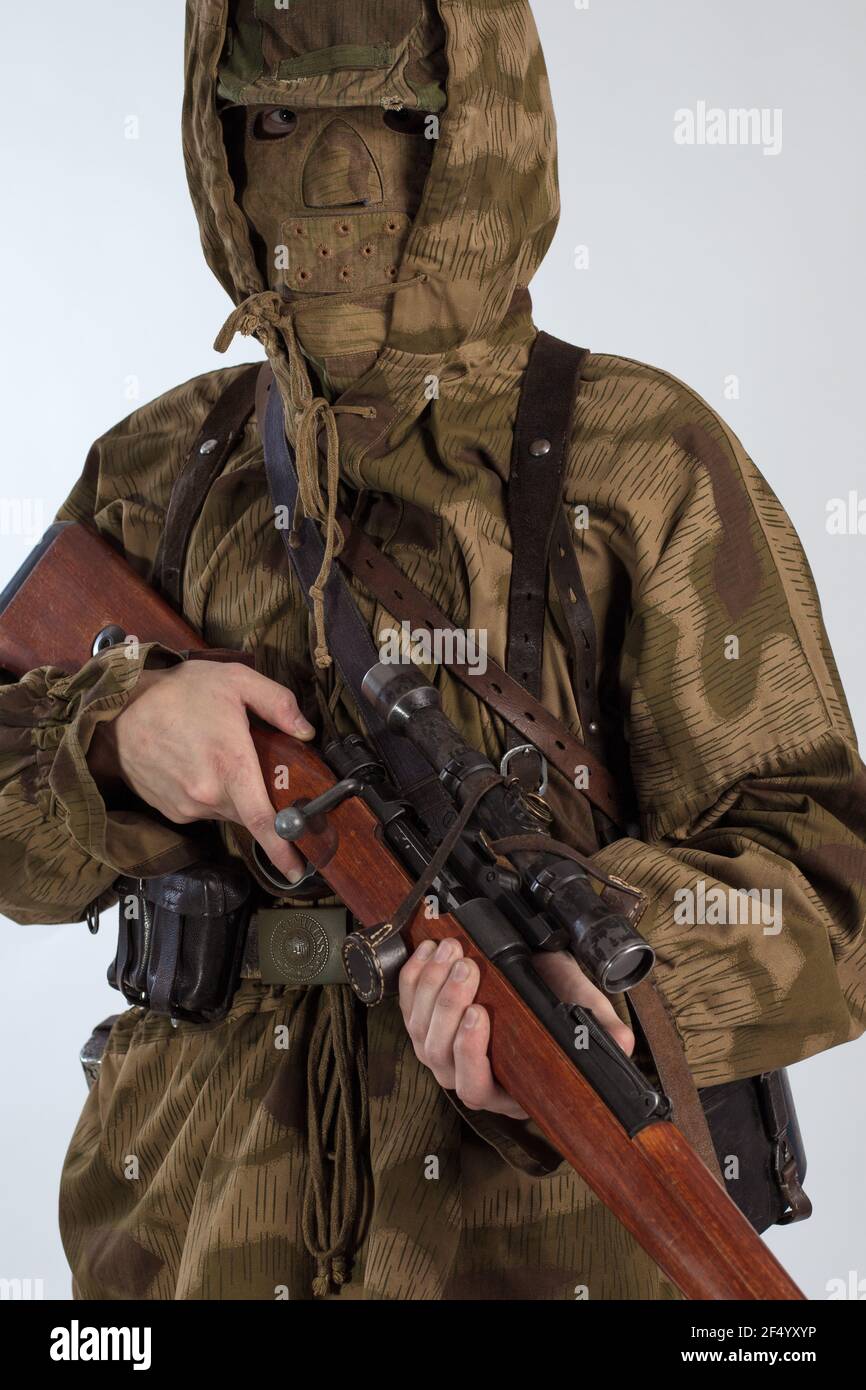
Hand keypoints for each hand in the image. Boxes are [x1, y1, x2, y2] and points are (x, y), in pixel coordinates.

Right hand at [87, 660, 314, 881]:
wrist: (120, 706)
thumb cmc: (179, 691)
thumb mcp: (236, 680)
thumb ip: (278, 703)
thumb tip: (306, 731)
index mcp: (231, 767)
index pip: (263, 822)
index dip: (284, 849)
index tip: (299, 870)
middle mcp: (207, 796)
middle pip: (250, 814)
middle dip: (264, 802)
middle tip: (263, 771)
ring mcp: (186, 806)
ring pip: (226, 811)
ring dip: (234, 794)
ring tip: (221, 757)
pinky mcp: (169, 809)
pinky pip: (203, 809)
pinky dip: (210, 794)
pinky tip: (199, 764)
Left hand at [398, 938, 634, 1118]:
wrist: (533, 975)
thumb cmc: (553, 997)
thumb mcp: (580, 1005)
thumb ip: (600, 1026)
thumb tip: (622, 1044)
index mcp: (505, 1086)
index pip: (476, 1087)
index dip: (470, 1053)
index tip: (480, 1014)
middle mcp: (465, 1075)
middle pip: (439, 1054)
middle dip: (449, 1006)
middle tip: (467, 967)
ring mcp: (439, 1050)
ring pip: (418, 1030)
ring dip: (431, 987)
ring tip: (451, 951)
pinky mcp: (421, 1023)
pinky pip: (405, 1006)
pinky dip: (413, 977)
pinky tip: (428, 952)